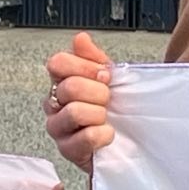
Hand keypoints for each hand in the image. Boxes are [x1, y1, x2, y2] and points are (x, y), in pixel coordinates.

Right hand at [44, 31, 113, 176]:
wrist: (133, 143)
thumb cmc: (118, 110)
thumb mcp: (112, 79)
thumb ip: (94, 58)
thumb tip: (80, 38)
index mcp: (63, 82)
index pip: (57, 63)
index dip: (84, 67)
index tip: (105, 75)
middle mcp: (55, 104)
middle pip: (69, 87)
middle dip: (98, 93)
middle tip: (108, 100)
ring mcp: (59, 128)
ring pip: (73, 112)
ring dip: (98, 115)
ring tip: (106, 119)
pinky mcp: (68, 151)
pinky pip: (84, 138)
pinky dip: (102, 135)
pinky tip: (108, 135)